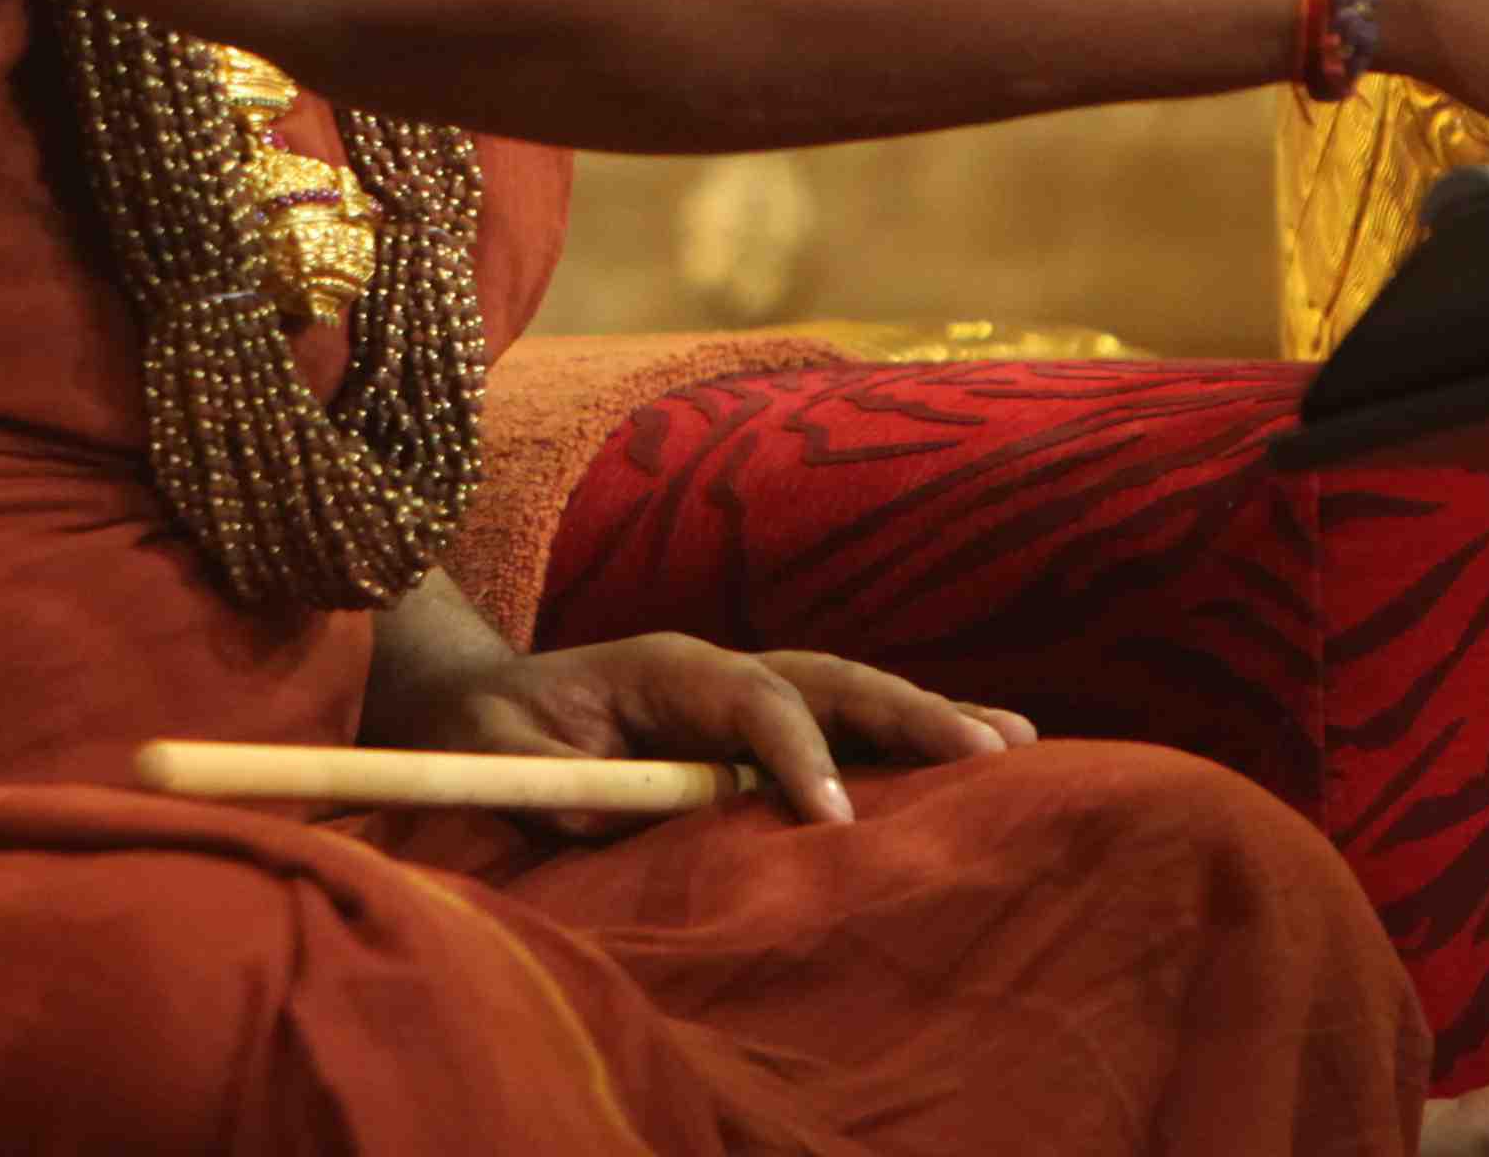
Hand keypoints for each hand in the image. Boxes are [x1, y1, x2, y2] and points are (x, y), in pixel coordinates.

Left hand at [363, 626, 1033, 827]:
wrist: (470, 703)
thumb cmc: (482, 731)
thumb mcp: (494, 753)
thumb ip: (555, 783)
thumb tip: (614, 813)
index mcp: (664, 667)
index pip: (755, 701)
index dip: (798, 756)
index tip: (837, 821)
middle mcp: (717, 667)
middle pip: (830, 680)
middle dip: (910, 713)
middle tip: (992, 750)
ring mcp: (738, 689)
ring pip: (848, 693)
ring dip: (929, 717)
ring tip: (1018, 744)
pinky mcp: (748, 724)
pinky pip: (839, 723)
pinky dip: (905, 737)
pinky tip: (972, 755)